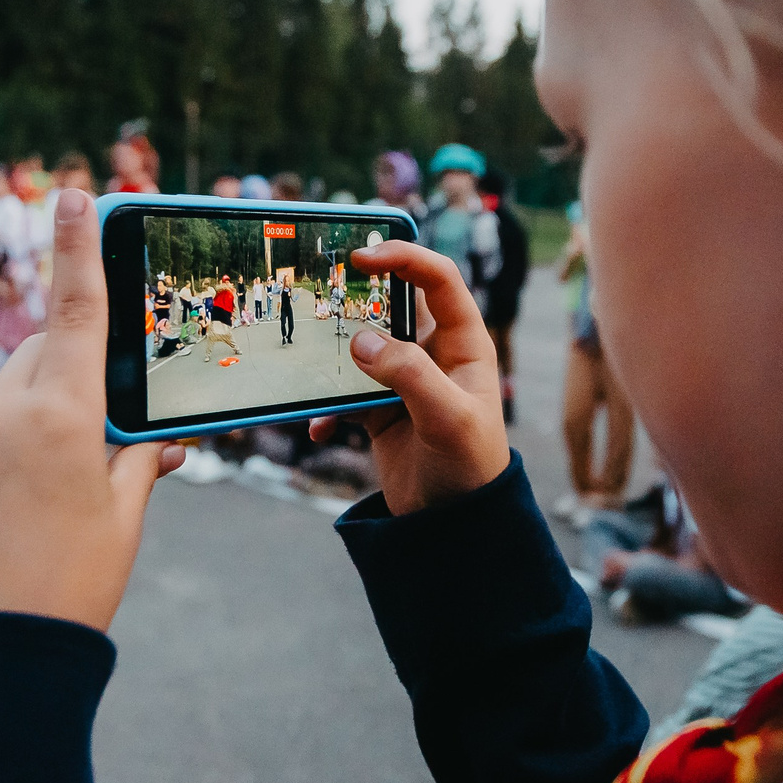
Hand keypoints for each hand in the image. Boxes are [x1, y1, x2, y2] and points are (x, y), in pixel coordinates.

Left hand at [0, 190, 183, 628]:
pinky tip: (20, 523)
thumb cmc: (65, 593)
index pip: (74, 308)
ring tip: (63, 500)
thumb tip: (153, 442)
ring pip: (9, 406)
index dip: (78, 247)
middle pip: (43, 357)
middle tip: (109, 425)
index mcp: (58, 415)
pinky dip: (5, 463)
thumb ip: (136, 464)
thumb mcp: (121, 523)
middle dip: (75, 371)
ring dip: (41, 425)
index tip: (72, 193)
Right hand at [307, 242, 509, 515]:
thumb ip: (409, 376)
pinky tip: (320, 429)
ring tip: (311, 368)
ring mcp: (404, 382)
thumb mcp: (448, 419)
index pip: (438, 279)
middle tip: (322, 298)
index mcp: (463, 344)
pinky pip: (343, 395)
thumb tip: (362, 343)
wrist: (455, 527)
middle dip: (356, 303)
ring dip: (333, 360)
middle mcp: (434, 355)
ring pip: (360, 350)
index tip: (362, 256)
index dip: (403, 257)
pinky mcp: (380, 411)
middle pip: (391, 307)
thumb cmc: (471, 468)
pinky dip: (327, 409)